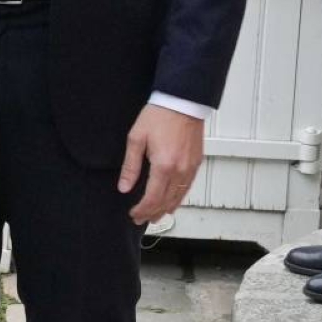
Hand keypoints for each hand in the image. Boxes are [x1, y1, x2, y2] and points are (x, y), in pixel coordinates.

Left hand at [118, 105, 203, 225]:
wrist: (182, 102)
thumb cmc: (158, 116)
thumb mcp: (136, 138)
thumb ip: (130, 165)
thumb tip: (124, 187)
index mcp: (163, 166)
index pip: (152, 198)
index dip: (142, 210)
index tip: (133, 214)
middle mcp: (180, 171)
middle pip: (166, 202)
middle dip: (152, 213)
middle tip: (140, 218)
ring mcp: (190, 169)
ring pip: (179, 199)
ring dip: (166, 209)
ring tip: (154, 215)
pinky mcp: (196, 164)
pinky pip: (187, 189)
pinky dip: (178, 199)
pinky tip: (171, 202)